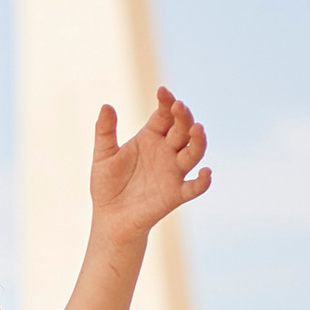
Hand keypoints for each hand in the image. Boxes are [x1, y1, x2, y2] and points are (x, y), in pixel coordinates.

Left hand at [88, 89, 209, 244]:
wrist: (109, 218)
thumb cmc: (107, 185)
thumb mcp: (103, 155)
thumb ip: (104, 131)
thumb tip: (106, 105)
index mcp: (151, 137)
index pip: (164, 115)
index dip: (166, 102)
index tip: (162, 91)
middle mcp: (167, 151)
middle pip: (182, 129)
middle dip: (183, 117)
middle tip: (179, 107)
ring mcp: (174, 172)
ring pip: (193, 153)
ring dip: (198, 141)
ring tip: (198, 129)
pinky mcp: (176, 194)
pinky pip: (195, 187)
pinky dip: (204, 181)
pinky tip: (206, 172)